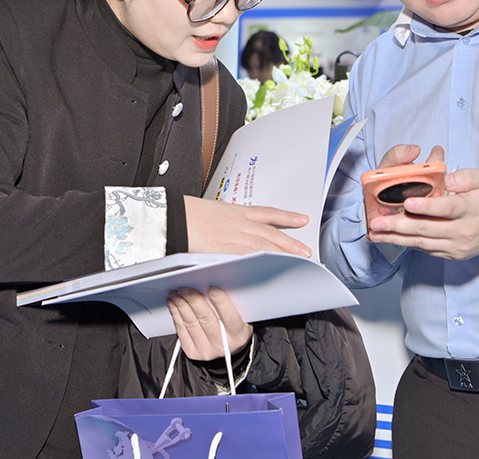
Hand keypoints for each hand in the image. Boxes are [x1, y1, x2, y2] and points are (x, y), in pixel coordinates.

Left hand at [167, 286, 252, 361]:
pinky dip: (176, 314)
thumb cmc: (232, 329)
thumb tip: (211, 286)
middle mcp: (222, 345)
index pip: (230, 317)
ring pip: (191, 323)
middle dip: (194, 300)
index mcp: (238, 336)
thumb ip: (230, 306)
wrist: (225, 351)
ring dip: (181, 305)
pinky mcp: (192, 352)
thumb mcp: (240, 319)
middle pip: (206, 319)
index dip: (221, 302)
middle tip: (185, 288)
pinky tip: (173, 304)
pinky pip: (181, 330)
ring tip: (176, 293)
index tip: (212, 288)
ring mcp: (206, 350)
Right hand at [185, 196, 310, 256]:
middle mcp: (238, 222)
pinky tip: (274, 267)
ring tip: (299, 259)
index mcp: (234, 211)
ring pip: (264, 245)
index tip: (301, 219)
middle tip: (307, 251)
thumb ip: (224, 221)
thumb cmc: (185, 213)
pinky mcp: (224, 249)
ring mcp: (233, 236)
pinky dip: (262, 262)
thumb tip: (227, 231)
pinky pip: (248, 256)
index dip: (286, 217)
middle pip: (270, 232)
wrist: (171, 214)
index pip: (267, 213)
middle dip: (290, 242)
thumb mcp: (210, 211)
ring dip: (283, 252)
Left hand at [366, 147, 478, 259]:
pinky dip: (408, 244)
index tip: (408, 204)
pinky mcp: (452, 254)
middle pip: (427, 228)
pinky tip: (391, 239)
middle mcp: (462, 231)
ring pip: (422, 242)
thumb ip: (466, 176)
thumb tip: (448, 179)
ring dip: (396, 238)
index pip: (447, 208)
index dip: (427, 207)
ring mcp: (456, 246)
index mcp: (470, 209)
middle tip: (377, 222)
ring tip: (376, 233)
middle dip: (398, 225)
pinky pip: (427, 249)